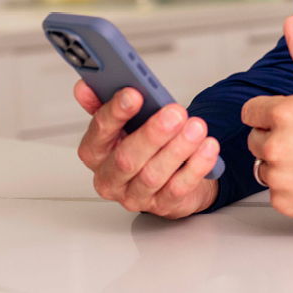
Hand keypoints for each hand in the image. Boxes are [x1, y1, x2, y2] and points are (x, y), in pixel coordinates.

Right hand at [74, 81, 219, 218]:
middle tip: (175, 113)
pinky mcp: (163, 206)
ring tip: (196, 127)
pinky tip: (207, 148)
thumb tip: (85, 87)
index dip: (115, 113)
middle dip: (153, 134)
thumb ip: (106, 102)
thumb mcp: (125, 120)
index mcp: (95, 152)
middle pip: (126, 158)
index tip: (134, 94)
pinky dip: (196, 166)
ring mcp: (135, 195)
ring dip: (178, 149)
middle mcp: (110, 177)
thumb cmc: (144, 142)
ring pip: (154, 175)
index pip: (99, 132)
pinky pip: (179, 188)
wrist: (170, 173)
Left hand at [242, 16, 292, 226]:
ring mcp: (280, 177)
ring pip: (263, 165)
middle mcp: (277, 146)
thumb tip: (292, 25)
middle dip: (276, 136)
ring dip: (281, 163)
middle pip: (255, 138)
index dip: (272, 112)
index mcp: (286, 113)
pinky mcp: (285, 203)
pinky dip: (291, 187)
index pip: (251, 111)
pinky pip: (275, 191)